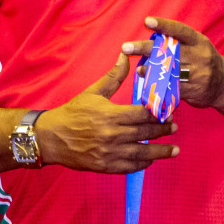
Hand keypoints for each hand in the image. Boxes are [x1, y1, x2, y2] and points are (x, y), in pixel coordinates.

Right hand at [34, 55, 177, 173]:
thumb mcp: (92, 92)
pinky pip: (132, 166)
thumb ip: (113, 77)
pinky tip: (152, 159)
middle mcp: (113, 134)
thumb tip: (124, 57)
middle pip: (147, 132)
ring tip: (173, 149)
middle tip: (173, 127)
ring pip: (144, 152)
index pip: (145, 114)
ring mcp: (110, 152)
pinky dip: (144, 163)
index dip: (160, 113)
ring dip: (162, 151)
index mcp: (111, 115)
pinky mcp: (107, 166)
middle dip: (164, 130)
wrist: (50, 137)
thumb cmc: (71, 113)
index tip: (168, 111)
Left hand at [123, 16, 223, 109]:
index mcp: (199, 42)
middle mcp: (200, 56)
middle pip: (169, 51)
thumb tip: (148, 40)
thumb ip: (177, 42)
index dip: (164, 25)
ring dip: (149, 69)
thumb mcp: (196, 46)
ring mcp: (199, 74)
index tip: (147, 21)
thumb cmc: (202, 60)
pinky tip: (148, 82)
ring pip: (168, 70)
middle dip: (145, 49)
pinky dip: (158, 84)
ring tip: (138, 69)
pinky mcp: (195, 90)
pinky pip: (172, 87)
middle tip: (126, 47)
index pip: (180, 31)